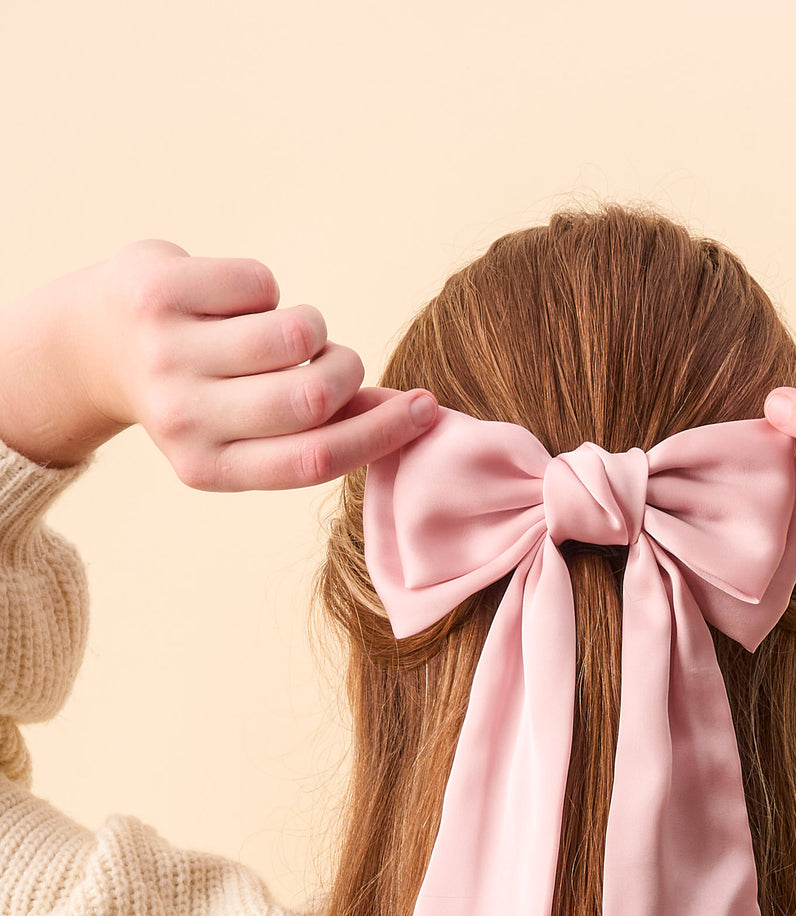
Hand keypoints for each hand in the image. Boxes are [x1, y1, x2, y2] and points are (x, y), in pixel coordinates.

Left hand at [79, 239, 438, 489]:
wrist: (87, 345)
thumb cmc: (195, 392)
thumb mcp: (244, 433)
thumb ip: (317, 429)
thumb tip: (406, 412)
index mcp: (208, 468)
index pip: (314, 459)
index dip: (381, 433)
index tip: (424, 408)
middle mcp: (182, 418)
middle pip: (310, 397)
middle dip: (346, 370)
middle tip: (337, 361)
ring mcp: (166, 353)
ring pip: (292, 335)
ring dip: (308, 327)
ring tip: (284, 332)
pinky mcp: (158, 293)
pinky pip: (260, 284)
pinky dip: (265, 290)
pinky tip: (234, 302)